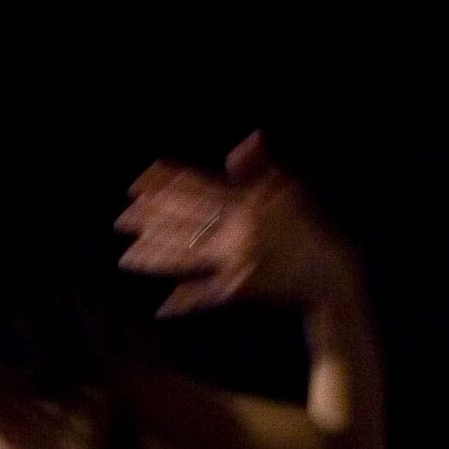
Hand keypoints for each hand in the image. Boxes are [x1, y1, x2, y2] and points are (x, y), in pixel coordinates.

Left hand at [114, 130, 350, 316]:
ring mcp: (238, 261)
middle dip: (150, 221)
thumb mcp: (286, 192)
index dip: (165, 185)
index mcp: (246, 204)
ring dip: (155, 258)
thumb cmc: (306, 232)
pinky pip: (208, 296)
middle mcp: (238, 230)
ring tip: (126, 259)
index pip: (197, 189)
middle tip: (119, 220)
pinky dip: (186, 301)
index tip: (137, 182)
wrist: (329, 274)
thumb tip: (243, 142)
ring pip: (187, 258)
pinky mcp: (242, 290)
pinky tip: (163, 306)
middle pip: (185, 222)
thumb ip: (258, 170)